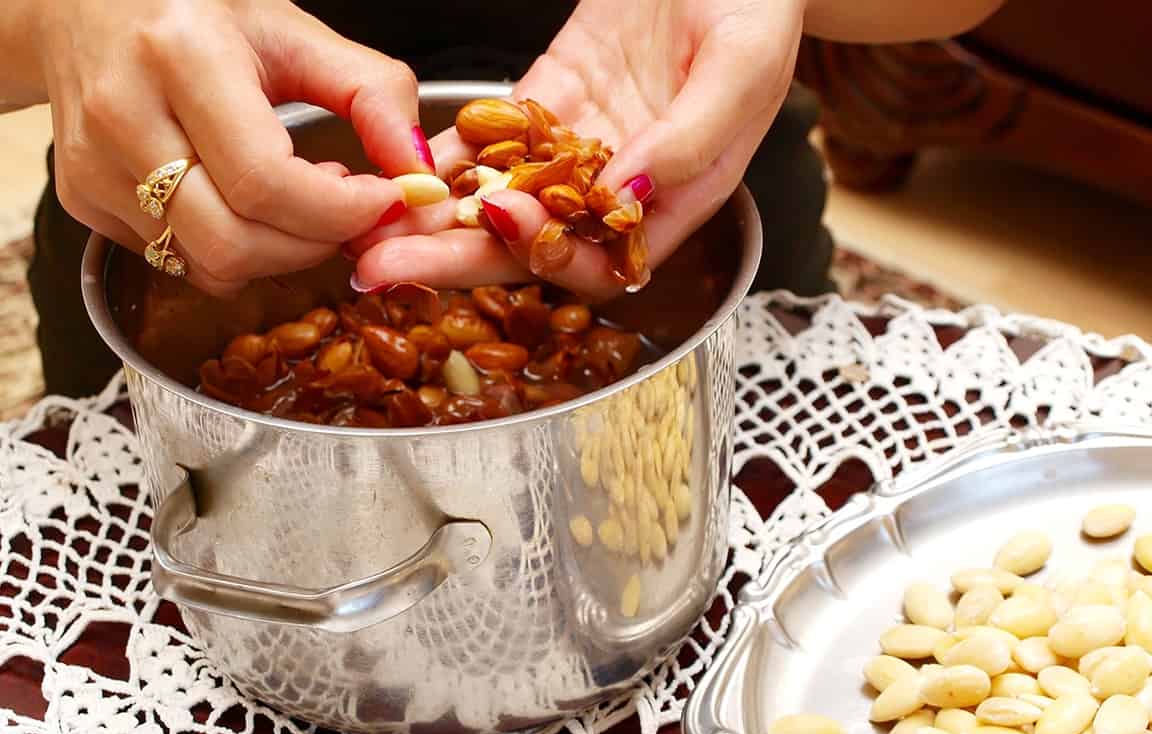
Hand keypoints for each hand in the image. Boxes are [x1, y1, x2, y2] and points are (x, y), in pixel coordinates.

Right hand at [37, 0, 429, 294]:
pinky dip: (233, 250)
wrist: (83, 4)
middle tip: (346, 209)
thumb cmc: (200, 12)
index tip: (385, 200)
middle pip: (235, 241)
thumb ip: (373, 94)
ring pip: (209, 264)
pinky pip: (181, 261)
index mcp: (179, 56)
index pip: (266, 182)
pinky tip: (246, 203)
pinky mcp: (82, 199)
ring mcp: (93, 165)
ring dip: (278, 253)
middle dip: (314, 244)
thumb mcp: (294, 30)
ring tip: (299, 200)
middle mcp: (123, 114)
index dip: (340, 212)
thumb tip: (422, 172)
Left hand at [350, 0, 804, 298]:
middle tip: (385, 266)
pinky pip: (490, 141)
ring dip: (434, 218)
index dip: (548, 254)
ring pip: (498, 199)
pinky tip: (392, 165)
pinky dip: (444, 158)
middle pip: (529, 244)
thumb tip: (622, 199)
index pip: (601, 262)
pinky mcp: (548, 101)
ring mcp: (577, 148)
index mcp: (673, 202)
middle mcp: (618, 190)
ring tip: (369, 224)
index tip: (501, 223)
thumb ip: (690, 141)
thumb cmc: (758, 7)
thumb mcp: (742, 68)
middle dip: (457, 258)